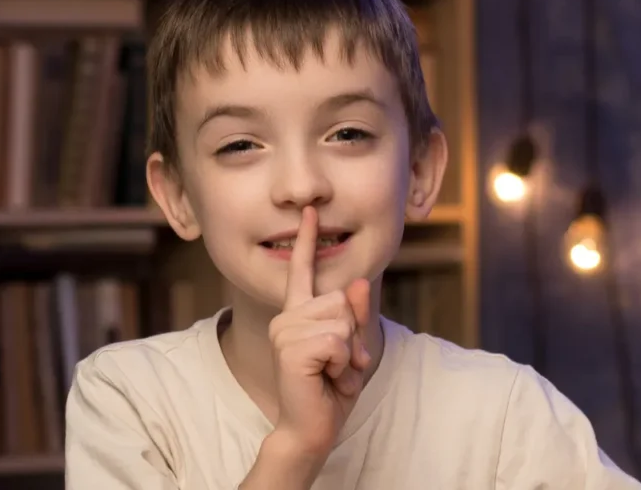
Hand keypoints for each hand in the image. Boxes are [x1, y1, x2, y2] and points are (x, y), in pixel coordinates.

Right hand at [267, 205, 372, 456]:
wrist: (312, 429)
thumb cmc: (330, 391)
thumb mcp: (350, 349)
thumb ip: (353, 316)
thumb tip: (355, 283)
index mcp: (297, 315)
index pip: (302, 271)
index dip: (308, 241)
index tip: (311, 212)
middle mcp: (286, 318)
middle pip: (339, 300)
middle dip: (351, 334)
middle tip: (339, 365)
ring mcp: (285, 331)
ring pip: (341, 320)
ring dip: (348, 352)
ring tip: (331, 372)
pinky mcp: (291, 348)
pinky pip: (337, 341)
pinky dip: (343, 363)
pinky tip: (326, 378)